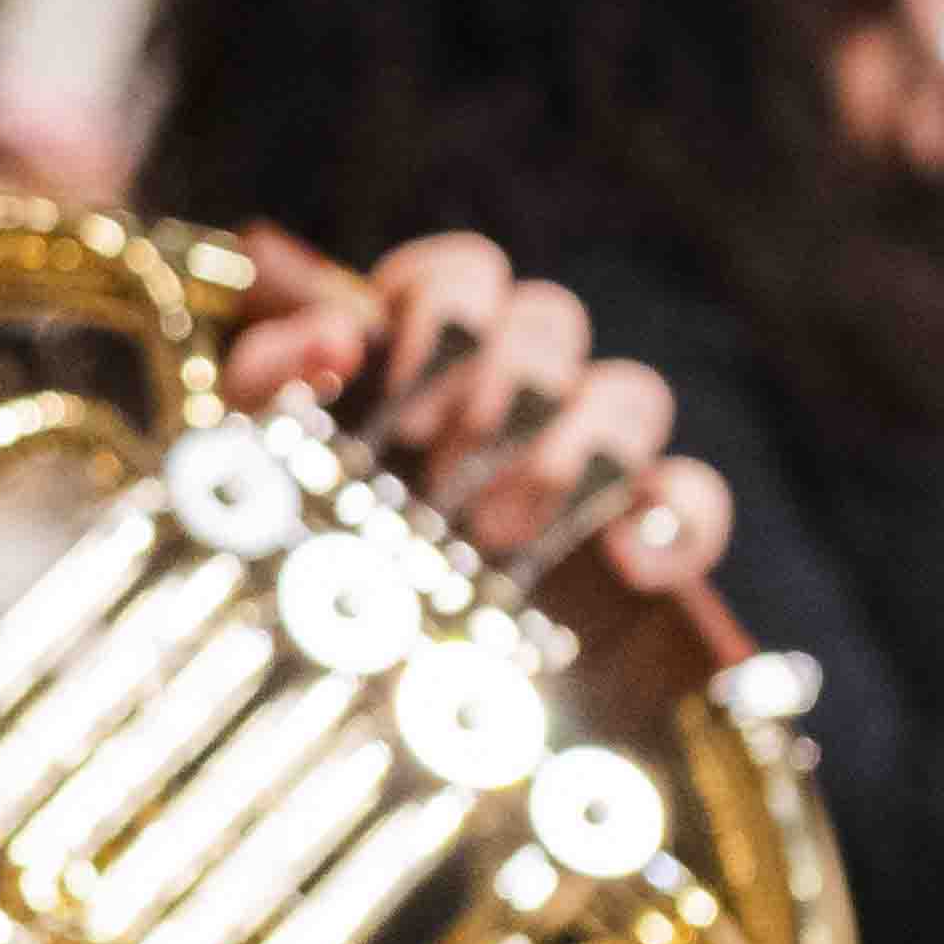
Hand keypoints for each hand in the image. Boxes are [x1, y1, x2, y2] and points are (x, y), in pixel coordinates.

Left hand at [229, 233, 732, 601]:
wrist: (320, 670)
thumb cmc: (287, 534)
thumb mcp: (250, 452)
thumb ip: (273, 376)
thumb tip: (336, 335)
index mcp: (429, 350)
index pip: (470, 273)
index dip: (440, 305)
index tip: (389, 374)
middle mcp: (516, 391)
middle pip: (554, 320)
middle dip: (493, 386)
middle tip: (438, 466)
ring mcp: (585, 463)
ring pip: (632, 392)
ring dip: (568, 449)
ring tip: (498, 529)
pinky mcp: (633, 541)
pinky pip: (692, 501)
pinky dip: (678, 521)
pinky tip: (629, 560)